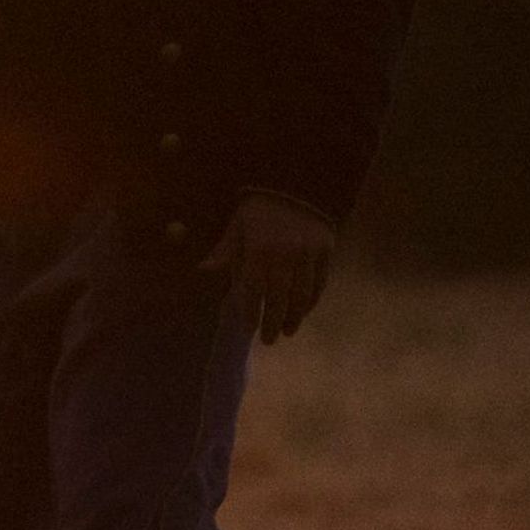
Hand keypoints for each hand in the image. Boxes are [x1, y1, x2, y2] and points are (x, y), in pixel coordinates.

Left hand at [203, 191, 334, 344]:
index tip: (247, 330)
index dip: (250, 312)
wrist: (297, 188)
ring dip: (295, 317)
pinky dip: (311, 301)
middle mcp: (286, 254)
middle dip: (273, 322)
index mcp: (259, 248)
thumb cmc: (259, 211)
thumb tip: (203, 271)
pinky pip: (319, 283)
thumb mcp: (237, 226)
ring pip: (302, 294)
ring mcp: (309, 254)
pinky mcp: (326, 252)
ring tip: (287, 332)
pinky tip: (303, 312)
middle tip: (268, 340)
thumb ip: (225, 251)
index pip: (253, 289)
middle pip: (279, 297)